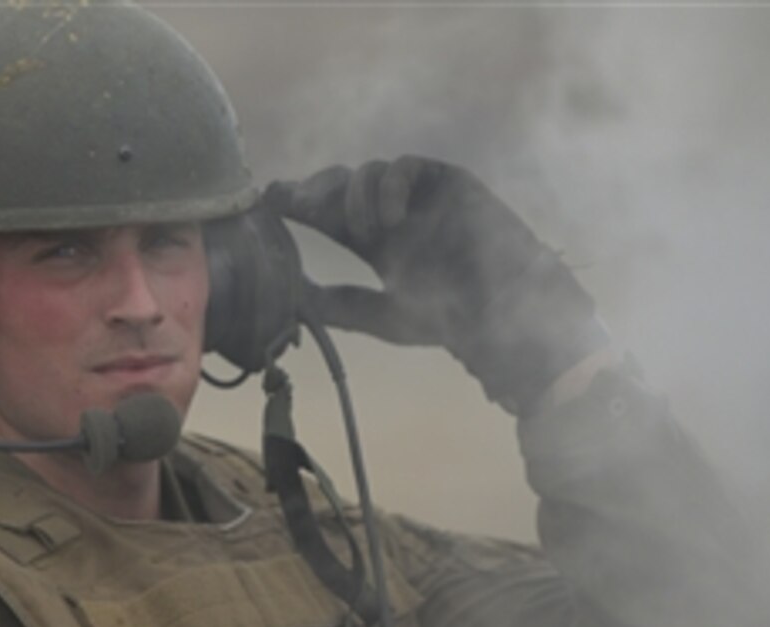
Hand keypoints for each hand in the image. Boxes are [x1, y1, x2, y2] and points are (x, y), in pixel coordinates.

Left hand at [266, 156, 609, 412]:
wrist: (501, 310)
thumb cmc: (447, 317)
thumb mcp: (380, 315)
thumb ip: (338, 304)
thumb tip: (290, 298)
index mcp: (375, 241)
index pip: (327, 213)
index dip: (298, 202)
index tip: (268, 202)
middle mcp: (393, 213)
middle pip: (340, 183)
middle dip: (313, 189)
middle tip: (293, 203)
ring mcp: (420, 196)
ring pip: (367, 171)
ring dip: (354, 194)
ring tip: (362, 229)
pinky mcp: (446, 181)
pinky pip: (405, 165)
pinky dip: (389, 185)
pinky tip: (389, 218)